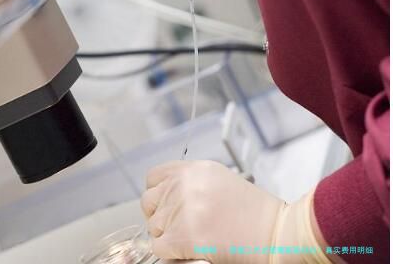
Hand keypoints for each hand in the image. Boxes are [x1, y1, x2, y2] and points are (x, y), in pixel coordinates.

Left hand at [139, 159, 348, 263]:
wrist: (275, 232)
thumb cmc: (255, 211)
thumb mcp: (220, 180)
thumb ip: (192, 182)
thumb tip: (169, 194)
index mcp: (193, 169)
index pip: (153, 177)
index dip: (157, 194)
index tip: (163, 205)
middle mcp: (183, 185)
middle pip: (148, 202)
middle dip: (159, 216)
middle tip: (175, 227)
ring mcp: (181, 210)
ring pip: (154, 227)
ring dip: (167, 236)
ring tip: (189, 240)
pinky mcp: (183, 236)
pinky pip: (159, 247)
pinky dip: (171, 254)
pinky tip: (188, 252)